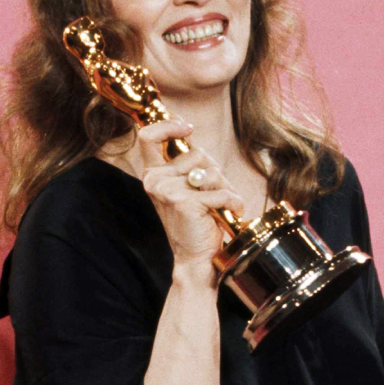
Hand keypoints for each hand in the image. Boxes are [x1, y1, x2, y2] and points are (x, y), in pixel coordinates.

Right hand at [138, 120, 244, 267]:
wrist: (195, 258)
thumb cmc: (195, 220)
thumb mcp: (186, 187)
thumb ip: (186, 162)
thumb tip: (189, 130)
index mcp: (153, 174)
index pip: (149, 137)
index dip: (169, 126)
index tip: (187, 128)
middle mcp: (156, 180)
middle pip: (198, 153)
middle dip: (215, 172)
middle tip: (215, 194)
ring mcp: (168, 191)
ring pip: (212, 172)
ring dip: (225, 188)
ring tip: (220, 206)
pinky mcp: (185, 202)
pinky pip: (222, 192)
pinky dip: (233, 202)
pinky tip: (231, 213)